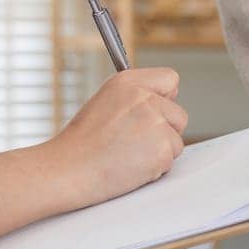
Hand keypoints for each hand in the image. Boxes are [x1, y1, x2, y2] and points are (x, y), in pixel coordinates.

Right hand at [52, 68, 188, 206]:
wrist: (69, 170)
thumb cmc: (82, 144)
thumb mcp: (105, 104)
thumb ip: (135, 99)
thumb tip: (164, 103)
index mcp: (128, 82)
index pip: (170, 79)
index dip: (165, 99)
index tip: (155, 112)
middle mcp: (144, 97)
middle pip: (179, 115)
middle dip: (165, 131)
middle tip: (135, 143)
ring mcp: (156, 122)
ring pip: (176, 141)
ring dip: (159, 152)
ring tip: (128, 156)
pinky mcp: (162, 149)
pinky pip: (171, 161)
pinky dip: (155, 169)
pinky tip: (130, 167)